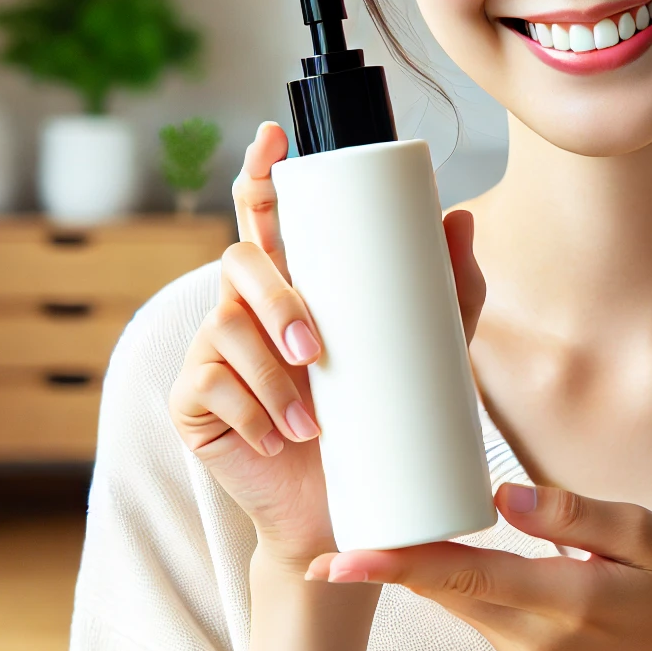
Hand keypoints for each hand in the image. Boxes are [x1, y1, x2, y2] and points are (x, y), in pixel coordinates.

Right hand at [167, 121, 486, 572]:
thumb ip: (449, 290)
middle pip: (240, 262)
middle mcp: (246, 305)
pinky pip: (210, 388)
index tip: (272, 137)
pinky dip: (251, 415)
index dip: (262, 169)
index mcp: (294, 281)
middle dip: (276, 300)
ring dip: (271, 379)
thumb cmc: (375, 419)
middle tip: (314, 350)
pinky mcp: (192, 401)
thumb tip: (459, 218)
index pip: (267, 212)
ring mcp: (213, 351)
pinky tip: (276, 441)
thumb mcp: (425, 351)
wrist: (342, 512)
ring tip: (312, 423)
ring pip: (226, 329)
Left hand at [304, 484, 651, 650]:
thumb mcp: (647, 531)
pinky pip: (470, 610)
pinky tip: (424, 554)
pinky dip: (442, 582)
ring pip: (452, 603)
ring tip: (362, 539)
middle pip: (443, 593)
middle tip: (329, 537)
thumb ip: (573, 513)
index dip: (397, 565)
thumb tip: (502, 493)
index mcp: (565, 601)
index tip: (342, 560)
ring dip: (409, 574)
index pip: (465, 578)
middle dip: (386, 567)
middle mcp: (535, 636)